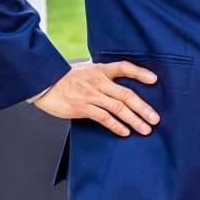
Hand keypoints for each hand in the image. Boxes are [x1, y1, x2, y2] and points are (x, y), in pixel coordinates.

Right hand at [31, 60, 159, 136]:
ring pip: (118, 108)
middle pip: (127, 94)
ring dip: (134, 120)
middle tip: (155, 118)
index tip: (154, 79)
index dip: (139, 73)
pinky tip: (125, 132)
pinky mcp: (83, 107)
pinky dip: (117, 126)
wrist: (44, 84)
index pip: (124, 67)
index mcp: (100, 70)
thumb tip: (118, 82)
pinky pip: (104, 118)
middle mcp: (98, 81)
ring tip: (146, 129)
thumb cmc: (66, 79)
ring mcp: (91, 94)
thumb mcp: (86, 70)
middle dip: (143, 108)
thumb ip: (102, 75)